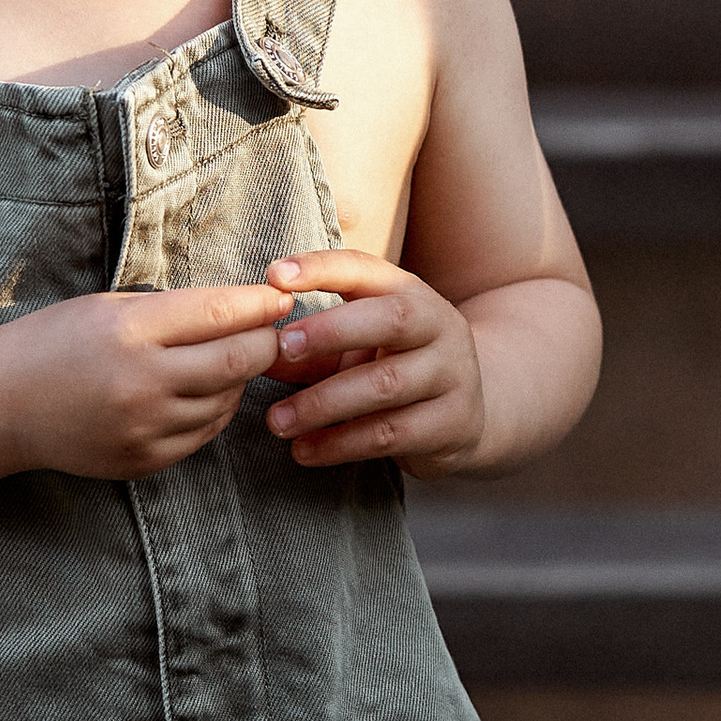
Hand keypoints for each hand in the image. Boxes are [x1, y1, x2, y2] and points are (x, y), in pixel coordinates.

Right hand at [0, 281, 290, 479]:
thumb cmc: (57, 341)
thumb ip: (175, 310)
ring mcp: (142, 428)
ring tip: (228, 362)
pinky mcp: (142, 460)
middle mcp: (140, 382)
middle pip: (238, 362)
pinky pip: (203, 436)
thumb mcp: (109, 307)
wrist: (2, 404)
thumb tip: (247, 308)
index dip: (260, 306)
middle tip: (273, 334)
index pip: (220, 314)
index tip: (280, 299)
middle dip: (265, 344)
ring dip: (238, 380)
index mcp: (130, 331)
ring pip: (226, 402)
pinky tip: (204, 394)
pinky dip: (214, 412)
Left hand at [261, 251, 486, 475]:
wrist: (468, 412)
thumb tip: (252, 351)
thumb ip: (307, 347)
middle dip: (330, 332)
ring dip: (323, 404)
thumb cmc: (395, 366)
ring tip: (276, 421)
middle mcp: (440, 326)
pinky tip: (304, 451)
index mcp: (410, 293)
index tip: (274, 277)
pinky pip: (390, 434)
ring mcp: (452, 376)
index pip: (365, 269)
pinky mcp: (450, 425)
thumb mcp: (355, 346)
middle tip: (278, 350)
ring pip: (384, 385)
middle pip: (389, 320)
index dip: (320, 268)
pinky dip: (340, 444)